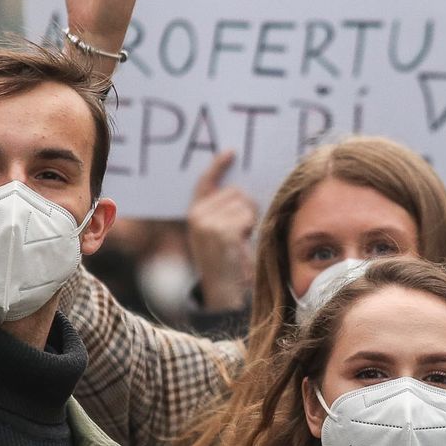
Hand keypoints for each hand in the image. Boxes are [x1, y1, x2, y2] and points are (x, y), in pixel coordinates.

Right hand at [186, 151, 258, 311]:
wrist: (221, 294)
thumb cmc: (225, 263)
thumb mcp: (215, 235)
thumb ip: (223, 212)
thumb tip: (243, 191)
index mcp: (195, 214)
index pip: (206, 182)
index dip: (218, 166)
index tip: (231, 152)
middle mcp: (197, 215)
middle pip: (236, 192)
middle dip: (245, 209)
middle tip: (241, 233)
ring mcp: (207, 222)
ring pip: (245, 204)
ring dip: (250, 221)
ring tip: (240, 242)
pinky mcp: (221, 231)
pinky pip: (247, 218)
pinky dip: (250, 229)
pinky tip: (241, 245)